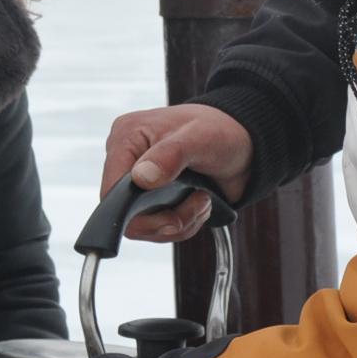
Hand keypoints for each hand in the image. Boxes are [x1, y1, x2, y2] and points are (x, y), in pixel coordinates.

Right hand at [101, 103, 250, 242]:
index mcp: (127, 137)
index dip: (133, 211)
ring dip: (178, 223)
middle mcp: (128, 161)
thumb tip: (142, 178)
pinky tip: (200, 204)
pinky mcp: (156, 198)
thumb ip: (170, 156)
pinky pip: (159, 228)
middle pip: (126, 214)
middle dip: (164, 220)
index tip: (169, 217)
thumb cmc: (221, 129)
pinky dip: (183, 224)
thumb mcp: (199, 137)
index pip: (111, 189)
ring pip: (144, 226)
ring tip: (202, 200)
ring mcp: (142, 182)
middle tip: (196, 205)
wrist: (245, 142)